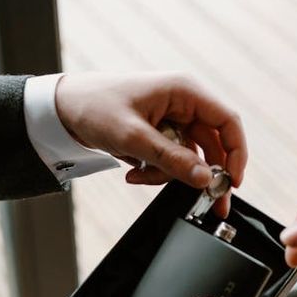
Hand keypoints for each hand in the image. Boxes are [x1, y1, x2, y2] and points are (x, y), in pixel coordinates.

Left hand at [54, 72, 245, 215]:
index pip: (227, 122)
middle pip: (212, 145)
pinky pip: (171, 159)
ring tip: (139, 177)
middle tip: (209, 204)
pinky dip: (155, 172)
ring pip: (190, 157)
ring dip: (169, 174)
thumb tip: (206, 179)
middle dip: (204, 175)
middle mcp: (183, 103)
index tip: (232, 183)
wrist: (60, 108)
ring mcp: (172, 118)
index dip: (236, 153)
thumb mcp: (133, 138)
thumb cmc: (93, 107)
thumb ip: (172, 159)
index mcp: (184, 91)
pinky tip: (133, 172)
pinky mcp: (159, 133)